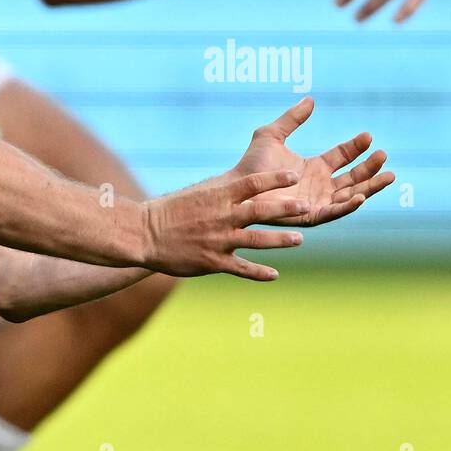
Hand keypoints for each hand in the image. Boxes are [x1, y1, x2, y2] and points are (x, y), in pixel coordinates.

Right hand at [142, 169, 309, 281]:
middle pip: (260, 211)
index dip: (275, 178)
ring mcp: (218, 240)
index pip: (252, 183)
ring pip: (256, 240)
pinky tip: (275, 275)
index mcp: (217, 196)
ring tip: (299, 239)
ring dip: (280, 241)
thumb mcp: (199, 193)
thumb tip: (247, 183)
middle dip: (285, 209)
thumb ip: (224, 191)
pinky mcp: (212, 261)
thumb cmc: (172, 210)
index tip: (294, 175)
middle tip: (306, 206)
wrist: (144, 233)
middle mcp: (221, 217)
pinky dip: (259, 272)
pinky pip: (241, 268)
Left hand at [231, 97, 393, 226]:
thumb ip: (291, 119)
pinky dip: (349, 206)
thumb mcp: (271, 135)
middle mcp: (319, 186)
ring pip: (351, 195)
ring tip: (389, 176)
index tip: (368, 136)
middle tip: (384, 155)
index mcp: (314, 168)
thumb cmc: (251, 166)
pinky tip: (361, 196)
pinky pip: (335, 212)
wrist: (238, 189)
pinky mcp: (310, 216)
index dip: (355, 147)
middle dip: (370, 168)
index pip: (342, 157)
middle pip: (353, 178)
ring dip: (370, 187)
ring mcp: (317, 202)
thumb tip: (310, 99)